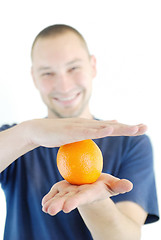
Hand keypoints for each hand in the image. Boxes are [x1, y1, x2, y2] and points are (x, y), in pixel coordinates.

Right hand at [27, 118, 146, 147]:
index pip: (111, 127)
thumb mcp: (76, 133)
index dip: (126, 128)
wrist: (38, 130)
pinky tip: (110, 129)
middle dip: (129, 127)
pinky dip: (99, 131)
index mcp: (90, 127)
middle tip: (146, 127)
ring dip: (120, 128)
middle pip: (112, 126)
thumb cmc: (57, 133)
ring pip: (103, 128)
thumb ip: (90, 132)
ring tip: (135, 129)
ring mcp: (80, 127)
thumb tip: (104, 128)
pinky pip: (87, 133)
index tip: (141, 129)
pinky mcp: (71, 131)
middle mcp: (87, 124)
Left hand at [41, 173, 132, 214]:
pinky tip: (44, 202)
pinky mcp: (63, 188)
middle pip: (68, 199)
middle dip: (59, 204)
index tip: (67, 207)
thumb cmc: (102, 185)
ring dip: (51, 202)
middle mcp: (78, 194)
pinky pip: (55, 192)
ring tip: (45, 208)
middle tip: (50, 210)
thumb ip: (119, 185)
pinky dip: (49, 197)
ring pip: (59, 197)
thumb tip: (129, 185)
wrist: (91, 187)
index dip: (75, 201)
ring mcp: (69, 192)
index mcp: (89, 193)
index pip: (82, 197)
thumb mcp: (112, 184)